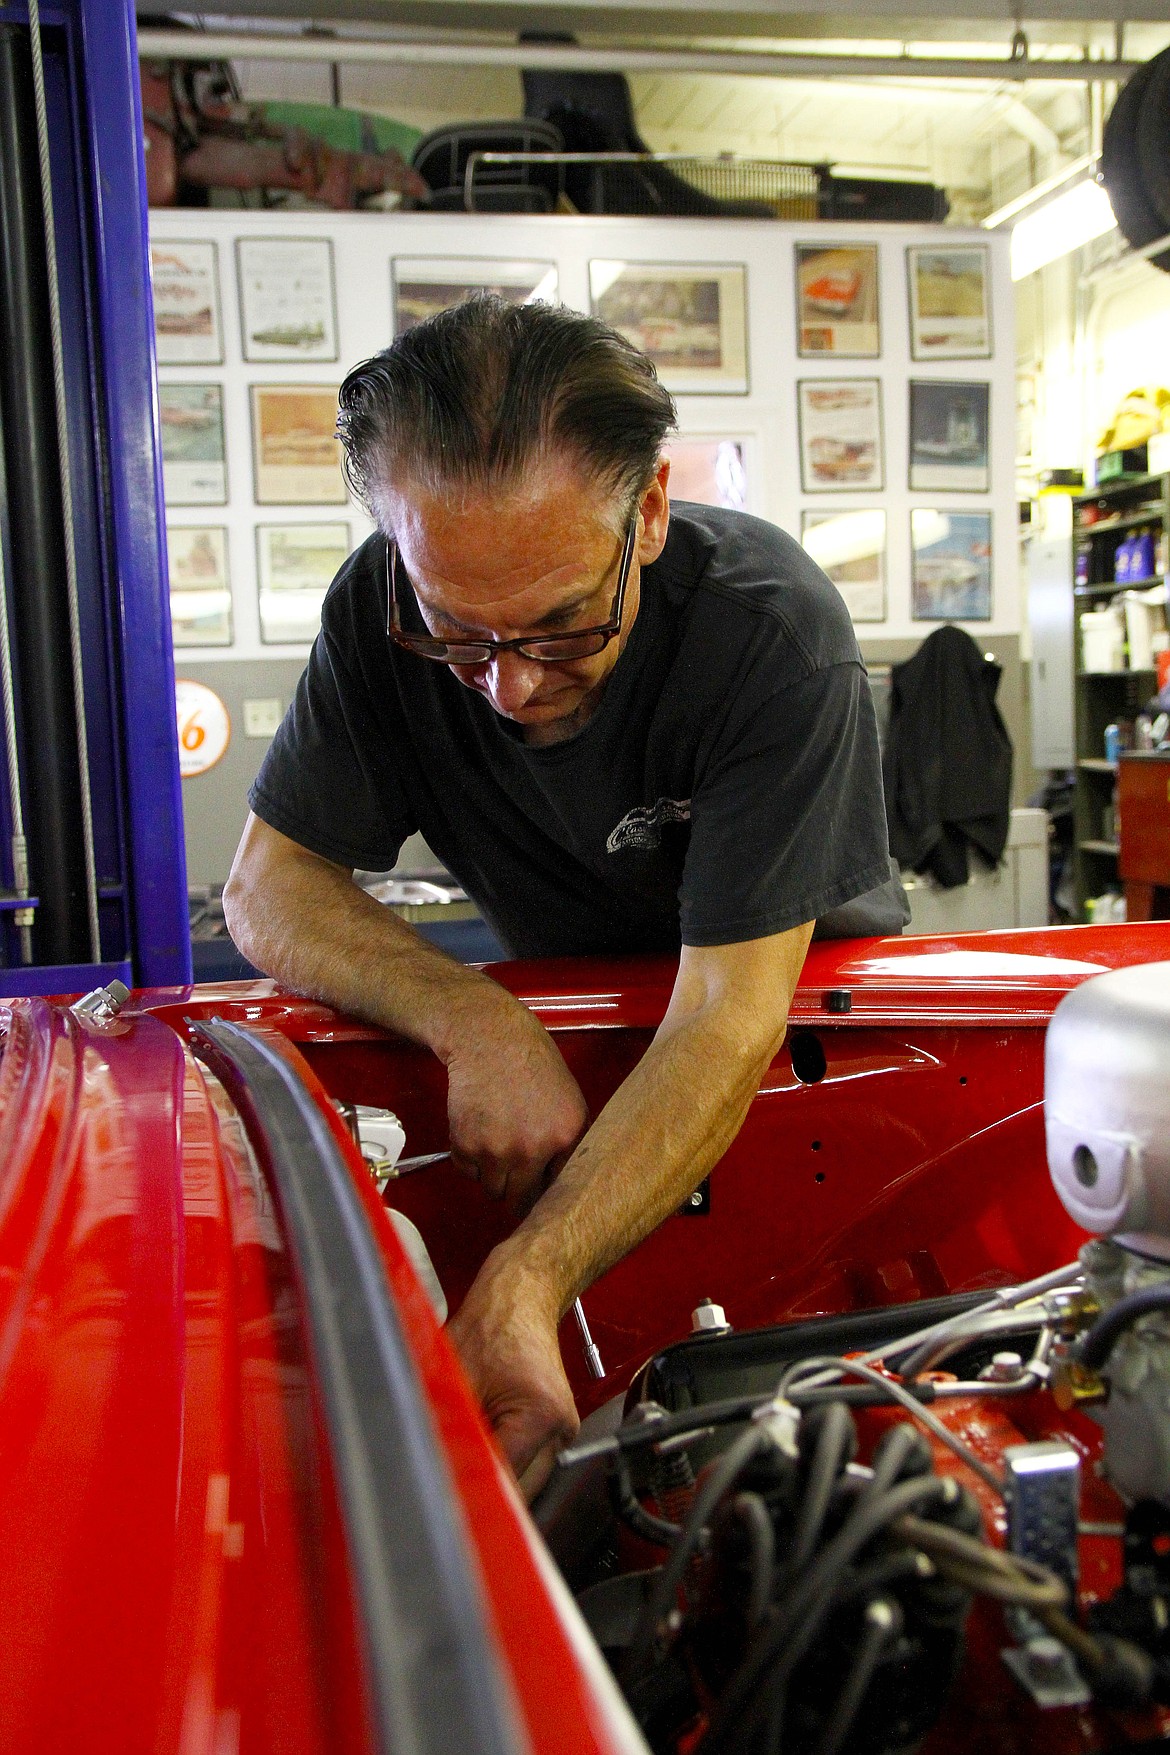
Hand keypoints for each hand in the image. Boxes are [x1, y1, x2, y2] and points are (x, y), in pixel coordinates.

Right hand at [443, 992, 588, 1209]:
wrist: (490, 1038)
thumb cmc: (531, 1063)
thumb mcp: (570, 1102)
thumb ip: (569, 1144)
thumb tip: (564, 1182)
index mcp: (565, 1137)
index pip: (557, 1192)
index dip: (546, 1193)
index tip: (540, 1194)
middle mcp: (532, 1149)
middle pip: (521, 1201)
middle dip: (517, 1190)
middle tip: (514, 1172)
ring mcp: (496, 1150)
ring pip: (492, 1189)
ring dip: (493, 1174)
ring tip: (498, 1140)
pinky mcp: (466, 1145)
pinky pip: (468, 1171)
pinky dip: (470, 1158)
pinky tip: (480, 1128)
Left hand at [447, 1249, 579, 1499]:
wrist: (520, 1299)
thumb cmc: (491, 1326)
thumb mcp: (456, 1380)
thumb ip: (446, 1431)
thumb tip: (426, 1474)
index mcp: (540, 1417)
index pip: (503, 1481)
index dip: (469, 1490)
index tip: (441, 1498)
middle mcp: (561, 1432)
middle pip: (519, 1493)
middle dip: (483, 1489)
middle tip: (446, 1483)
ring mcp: (562, 1436)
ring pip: (524, 1484)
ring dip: (494, 1477)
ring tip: (466, 1453)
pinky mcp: (555, 1434)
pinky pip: (526, 1466)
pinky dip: (502, 1462)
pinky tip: (482, 1443)